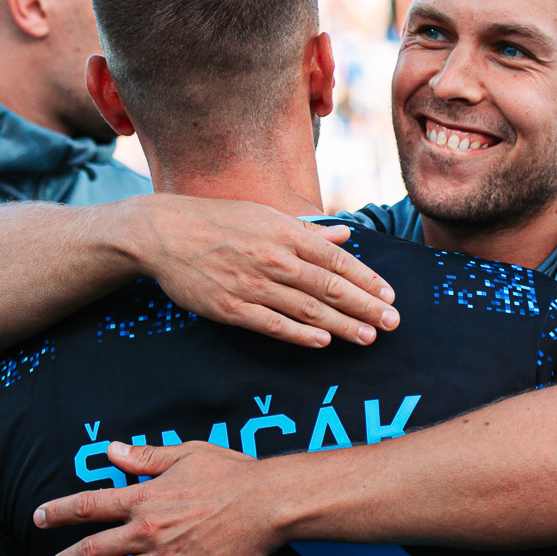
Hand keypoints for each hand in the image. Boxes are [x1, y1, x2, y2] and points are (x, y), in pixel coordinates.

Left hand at [35, 440, 285, 555]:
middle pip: (92, 550)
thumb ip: (145, 457)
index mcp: (144, 498)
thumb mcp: (186, 454)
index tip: (38, 518)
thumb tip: (111, 451)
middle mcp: (147, 531)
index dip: (58, 513)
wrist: (268, 506)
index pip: (88, 506)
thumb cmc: (231, 474)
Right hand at [130, 196, 398, 347]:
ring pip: (306, 309)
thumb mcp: (265, 214)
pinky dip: (299, 334)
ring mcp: (251, 284)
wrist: (163, 233)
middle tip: (393, 322)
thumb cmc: (217, 221)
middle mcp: (273, 258)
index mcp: (284, 233)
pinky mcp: (230, 307)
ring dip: (342, 324)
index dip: (367, 279)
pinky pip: (271, 324)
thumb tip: (344, 235)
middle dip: (365, 306)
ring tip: (369, 336)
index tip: (390, 295)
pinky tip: (323, 341)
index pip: (336, 260)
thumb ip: (307, 231)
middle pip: (328, 287)